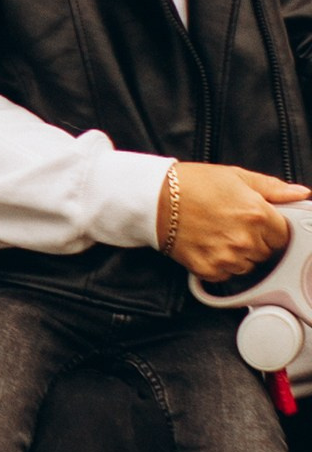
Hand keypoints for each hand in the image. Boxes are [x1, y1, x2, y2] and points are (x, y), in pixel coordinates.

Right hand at [159, 163, 309, 279]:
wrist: (153, 198)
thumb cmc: (191, 184)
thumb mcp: (236, 176)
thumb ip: (273, 188)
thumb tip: (300, 194)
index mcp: (257, 215)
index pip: (284, 236)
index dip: (271, 230)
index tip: (259, 224)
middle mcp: (245, 239)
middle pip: (266, 253)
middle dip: (255, 242)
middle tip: (233, 225)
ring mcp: (227, 257)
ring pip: (248, 267)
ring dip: (239, 255)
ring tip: (219, 235)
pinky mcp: (208, 270)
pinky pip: (226, 275)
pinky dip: (220, 265)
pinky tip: (209, 246)